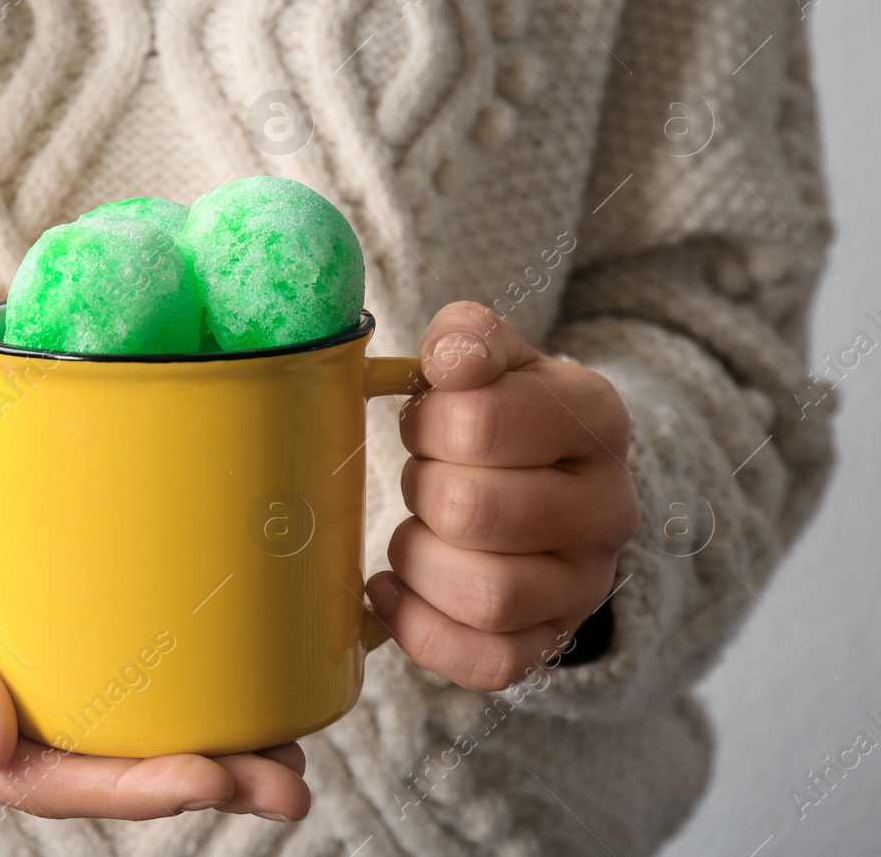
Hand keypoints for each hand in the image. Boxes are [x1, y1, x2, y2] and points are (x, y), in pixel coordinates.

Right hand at [0, 510, 311, 820]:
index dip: (134, 789)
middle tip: (290, 784)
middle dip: (200, 783)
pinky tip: (224, 688)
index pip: (52, 784)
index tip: (211, 777)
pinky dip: (167, 696)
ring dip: (203, 749)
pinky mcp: (35, 661)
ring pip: (119, 741)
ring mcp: (17, 702)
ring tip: (288, 750)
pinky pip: (108, 691)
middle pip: (106, 777)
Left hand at [367, 301, 640, 690]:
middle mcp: (608, 507)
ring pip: (485, 595)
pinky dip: (421, 629)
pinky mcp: (551, 642)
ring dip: (419, 559)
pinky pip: (487, 663)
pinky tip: (392, 589)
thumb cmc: (499, 416)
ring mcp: (585, 584)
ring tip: (416, 531)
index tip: (427, 418)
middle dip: (421, 488)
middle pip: (471, 511)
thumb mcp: (491, 358)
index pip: (479, 422)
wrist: (549, 480)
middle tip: (423, 475)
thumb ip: (467, 337)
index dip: (428, 422)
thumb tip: (452, 359)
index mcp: (593, 418)